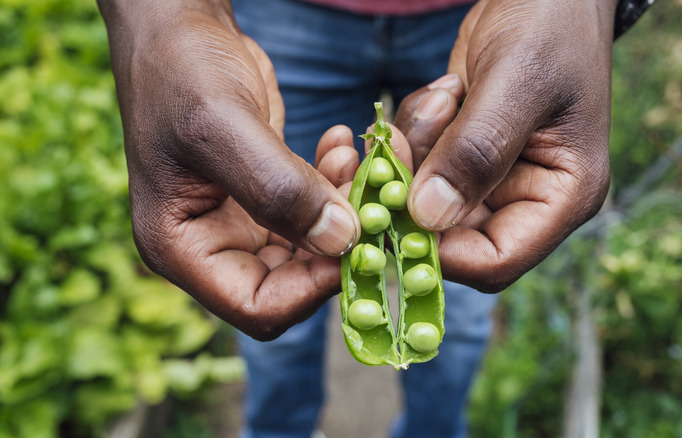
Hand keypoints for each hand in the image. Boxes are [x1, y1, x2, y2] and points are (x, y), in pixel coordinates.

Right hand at [98, 0, 358, 339]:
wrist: (178, 29)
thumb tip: (343, 241)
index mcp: (182, 249)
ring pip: (312, 247)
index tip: (360, 244)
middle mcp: (211, 246)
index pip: (258, 307)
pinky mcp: (266, 196)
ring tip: (358, 161)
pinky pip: (315, 211)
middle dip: (339, 247)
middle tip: (373, 201)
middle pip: (293, 284)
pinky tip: (341, 147)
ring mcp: (241, 222)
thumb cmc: (181, 71)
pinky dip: (336, 185)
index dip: (313, 288)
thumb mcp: (223, 125)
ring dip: (345, 211)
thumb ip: (278, 188)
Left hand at [396, 0, 616, 291]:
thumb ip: (475, 150)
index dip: (440, 250)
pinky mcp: (464, 154)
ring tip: (446, 96)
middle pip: (450, 234)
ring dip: (416, 150)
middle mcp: (527, 198)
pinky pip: (418, 164)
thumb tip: (428, 217)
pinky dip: (414, 132)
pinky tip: (445, 92)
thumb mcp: (516, 81)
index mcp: (563, 196)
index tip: (394, 209)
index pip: (496, 261)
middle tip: (396, 142)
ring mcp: (492, 178)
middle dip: (414, 189)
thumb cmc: (549, 25)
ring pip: (423, 198)